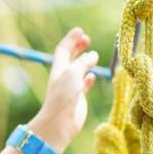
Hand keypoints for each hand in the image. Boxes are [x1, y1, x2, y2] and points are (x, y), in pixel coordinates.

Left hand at [29, 27, 98, 149]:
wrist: (60, 123)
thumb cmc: (63, 97)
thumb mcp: (72, 73)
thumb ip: (82, 62)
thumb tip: (92, 54)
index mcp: (59, 68)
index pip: (63, 49)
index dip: (71, 39)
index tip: (80, 30)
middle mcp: (64, 76)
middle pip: (70, 58)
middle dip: (77, 47)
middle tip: (87, 39)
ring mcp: (70, 87)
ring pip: (78, 70)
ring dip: (84, 61)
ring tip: (93, 54)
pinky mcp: (77, 98)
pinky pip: (84, 84)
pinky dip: (88, 78)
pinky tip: (93, 76)